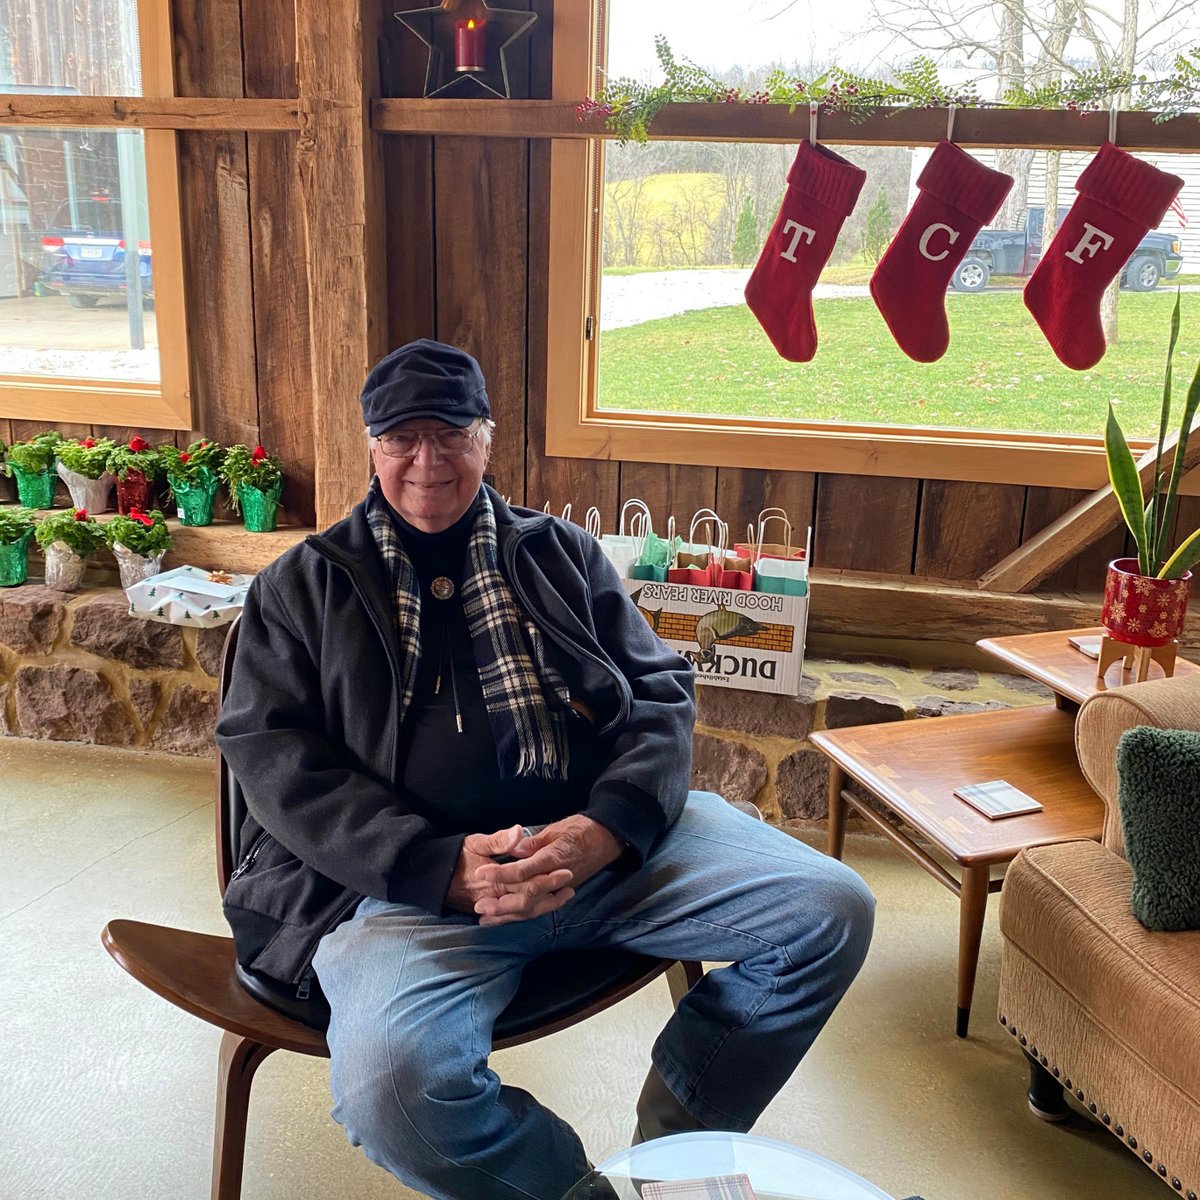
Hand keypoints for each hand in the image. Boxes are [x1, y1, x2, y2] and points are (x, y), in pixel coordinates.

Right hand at [446, 824, 574, 924]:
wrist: (433, 877)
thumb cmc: (456, 856)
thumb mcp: (475, 842)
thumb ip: (498, 840)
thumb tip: (518, 833)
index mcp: (495, 884)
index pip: (528, 884)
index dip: (548, 879)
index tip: (566, 871)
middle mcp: (495, 900)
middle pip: (530, 902)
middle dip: (552, 894)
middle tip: (571, 885)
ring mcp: (493, 908)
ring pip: (524, 913)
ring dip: (545, 905)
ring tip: (564, 896)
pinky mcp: (490, 911)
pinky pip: (515, 916)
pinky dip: (531, 911)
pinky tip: (543, 905)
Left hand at [472, 815, 622, 924]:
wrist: (606, 840)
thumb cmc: (579, 830)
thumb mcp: (555, 830)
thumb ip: (533, 842)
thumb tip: (513, 849)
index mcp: (553, 858)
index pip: (524, 870)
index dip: (501, 873)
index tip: (481, 873)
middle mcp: (555, 878)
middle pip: (527, 896)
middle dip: (501, 903)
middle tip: (479, 905)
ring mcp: (559, 889)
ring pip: (532, 908)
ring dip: (508, 914)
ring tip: (485, 918)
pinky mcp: (559, 894)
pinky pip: (539, 909)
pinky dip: (521, 915)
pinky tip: (504, 918)